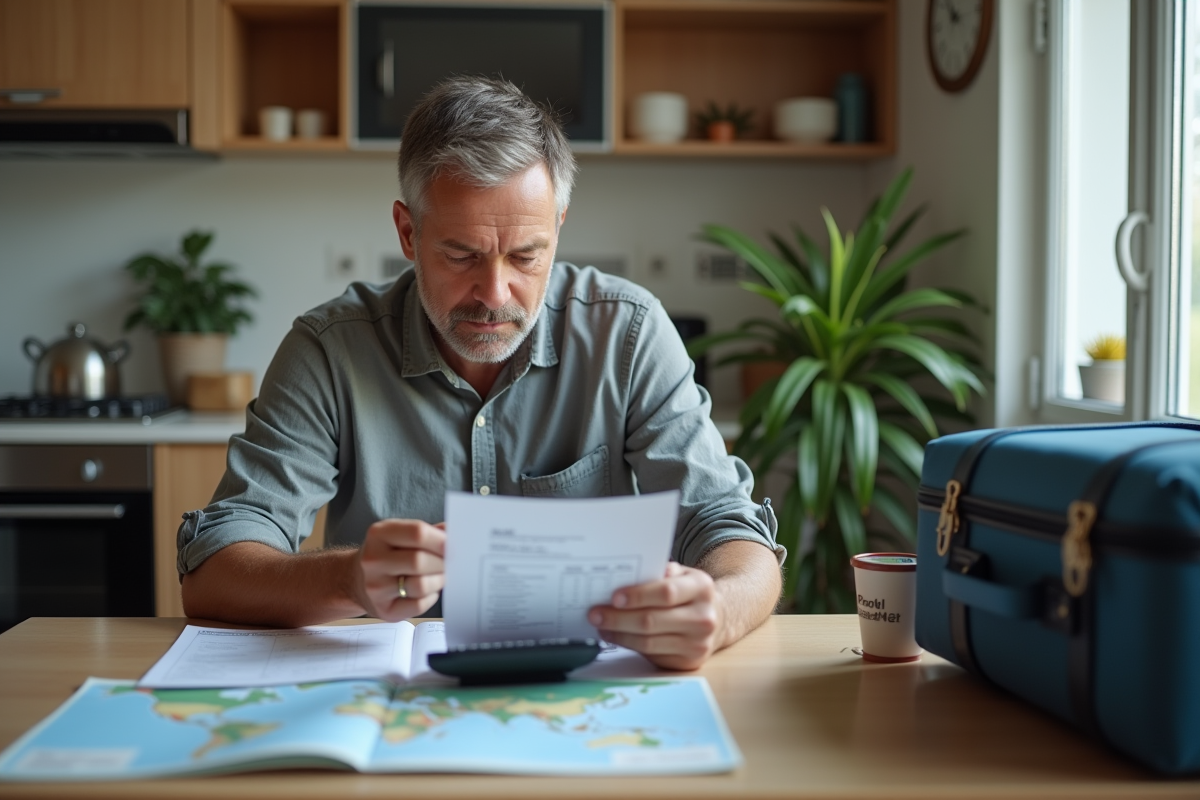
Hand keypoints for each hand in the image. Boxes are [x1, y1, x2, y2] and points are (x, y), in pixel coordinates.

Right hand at [351, 519, 445, 621]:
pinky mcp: (384, 609)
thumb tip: (456, 533)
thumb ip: (427, 532)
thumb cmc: (386, 555)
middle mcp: (373, 560)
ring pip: (420, 585)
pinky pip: (418, 606)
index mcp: (379, 534)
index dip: (441, 539)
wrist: (355, 580)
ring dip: (439, 580)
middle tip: (451, 563)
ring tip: (441, 576)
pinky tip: (429, 590)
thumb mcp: (399, 534)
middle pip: (419, 561)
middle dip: (443, 562)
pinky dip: (431, 597)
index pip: (417, 533)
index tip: (454, 544)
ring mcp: (376, 587)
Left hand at [587, 562, 719, 670]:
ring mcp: (697, 643)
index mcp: (701, 588)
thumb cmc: (689, 593)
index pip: (666, 593)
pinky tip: (617, 636)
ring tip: (601, 626)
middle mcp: (703, 618)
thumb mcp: (682, 575)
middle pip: (652, 621)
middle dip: (618, 618)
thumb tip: (627, 576)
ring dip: (619, 635)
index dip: (637, 596)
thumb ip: (660, 572)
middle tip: (595, 614)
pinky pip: (652, 655)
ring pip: (648, 642)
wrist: (718, 619)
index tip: (614, 598)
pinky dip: (630, 646)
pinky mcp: (688, 662)